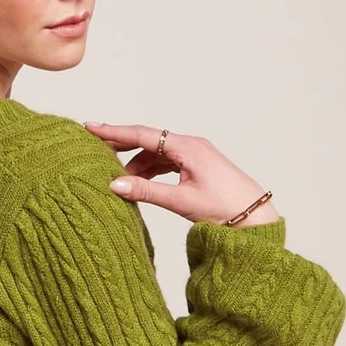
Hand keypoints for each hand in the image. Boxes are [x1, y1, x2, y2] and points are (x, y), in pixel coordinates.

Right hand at [83, 122, 278, 227]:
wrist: (254, 218)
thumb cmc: (224, 208)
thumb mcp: (181, 201)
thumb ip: (147, 191)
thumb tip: (115, 184)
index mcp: (187, 147)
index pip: (143, 135)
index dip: (114, 132)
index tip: (91, 127)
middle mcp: (191, 145)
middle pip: (148, 139)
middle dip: (121, 144)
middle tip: (95, 148)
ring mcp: (195, 154)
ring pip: (157, 153)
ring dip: (136, 163)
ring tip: (118, 179)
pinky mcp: (198, 166)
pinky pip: (167, 162)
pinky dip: (150, 170)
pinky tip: (140, 182)